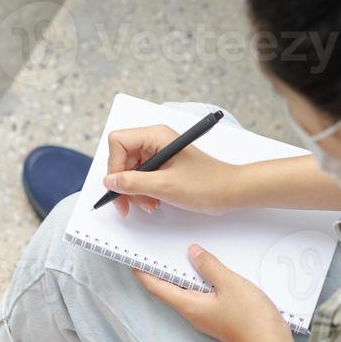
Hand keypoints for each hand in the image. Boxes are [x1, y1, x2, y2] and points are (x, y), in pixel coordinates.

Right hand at [104, 125, 244, 218]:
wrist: (231, 191)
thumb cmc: (206, 184)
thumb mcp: (164, 186)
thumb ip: (133, 183)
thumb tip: (109, 181)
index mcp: (156, 136)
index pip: (118, 142)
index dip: (114, 166)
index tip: (119, 187)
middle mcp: (155, 140)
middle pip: (122, 158)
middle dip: (124, 183)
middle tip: (128, 205)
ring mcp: (159, 152)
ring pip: (130, 170)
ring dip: (134, 191)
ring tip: (149, 205)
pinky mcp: (164, 165)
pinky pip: (142, 177)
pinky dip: (143, 191)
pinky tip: (154, 202)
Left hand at [134, 244, 291, 341]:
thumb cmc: (251, 319)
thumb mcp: (230, 284)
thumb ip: (209, 266)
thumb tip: (192, 252)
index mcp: (189, 306)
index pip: (156, 288)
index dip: (143, 273)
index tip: (134, 258)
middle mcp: (193, 314)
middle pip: (169, 290)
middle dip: (160, 271)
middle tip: (155, 251)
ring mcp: (205, 318)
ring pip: (186, 294)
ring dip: (181, 276)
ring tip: (180, 255)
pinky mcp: (218, 319)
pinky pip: (200, 297)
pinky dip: (198, 282)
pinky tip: (208, 271)